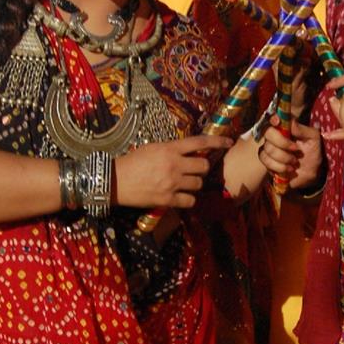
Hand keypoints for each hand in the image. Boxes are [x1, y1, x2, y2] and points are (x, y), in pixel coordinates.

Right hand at [115, 134, 232, 208]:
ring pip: (198, 184)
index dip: (217, 142)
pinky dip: (187, 199)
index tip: (228, 143)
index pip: (199, 142)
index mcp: (169, 149)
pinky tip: (179, 197)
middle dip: (201, 169)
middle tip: (193, 171)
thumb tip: (189, 152)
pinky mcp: (167, 199)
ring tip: (183, 184)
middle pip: (204, 167)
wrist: (114, 181)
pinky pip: (190, 201)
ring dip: (194, 184)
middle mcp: (174, 164)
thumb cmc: (131, 163)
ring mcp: (172, 183)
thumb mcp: (152, 148)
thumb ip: (171, 150)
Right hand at [260, 115, 322, 189]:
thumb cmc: (313, 154)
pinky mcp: (267, 161)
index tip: (277, 121)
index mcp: (286, 127)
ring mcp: (269, 148)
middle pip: (267, 132)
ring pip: (267, 149)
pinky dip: (279, 167)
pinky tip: (288, 169)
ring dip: (283, 157)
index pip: (274, 117)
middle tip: (296, 149)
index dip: (273, 118)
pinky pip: (266, 161)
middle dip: (282, 143)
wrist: (310, 175)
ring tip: (294, 162)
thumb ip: (303, 130)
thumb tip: (291, 121)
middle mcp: (275, 135)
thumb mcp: (314, 140)